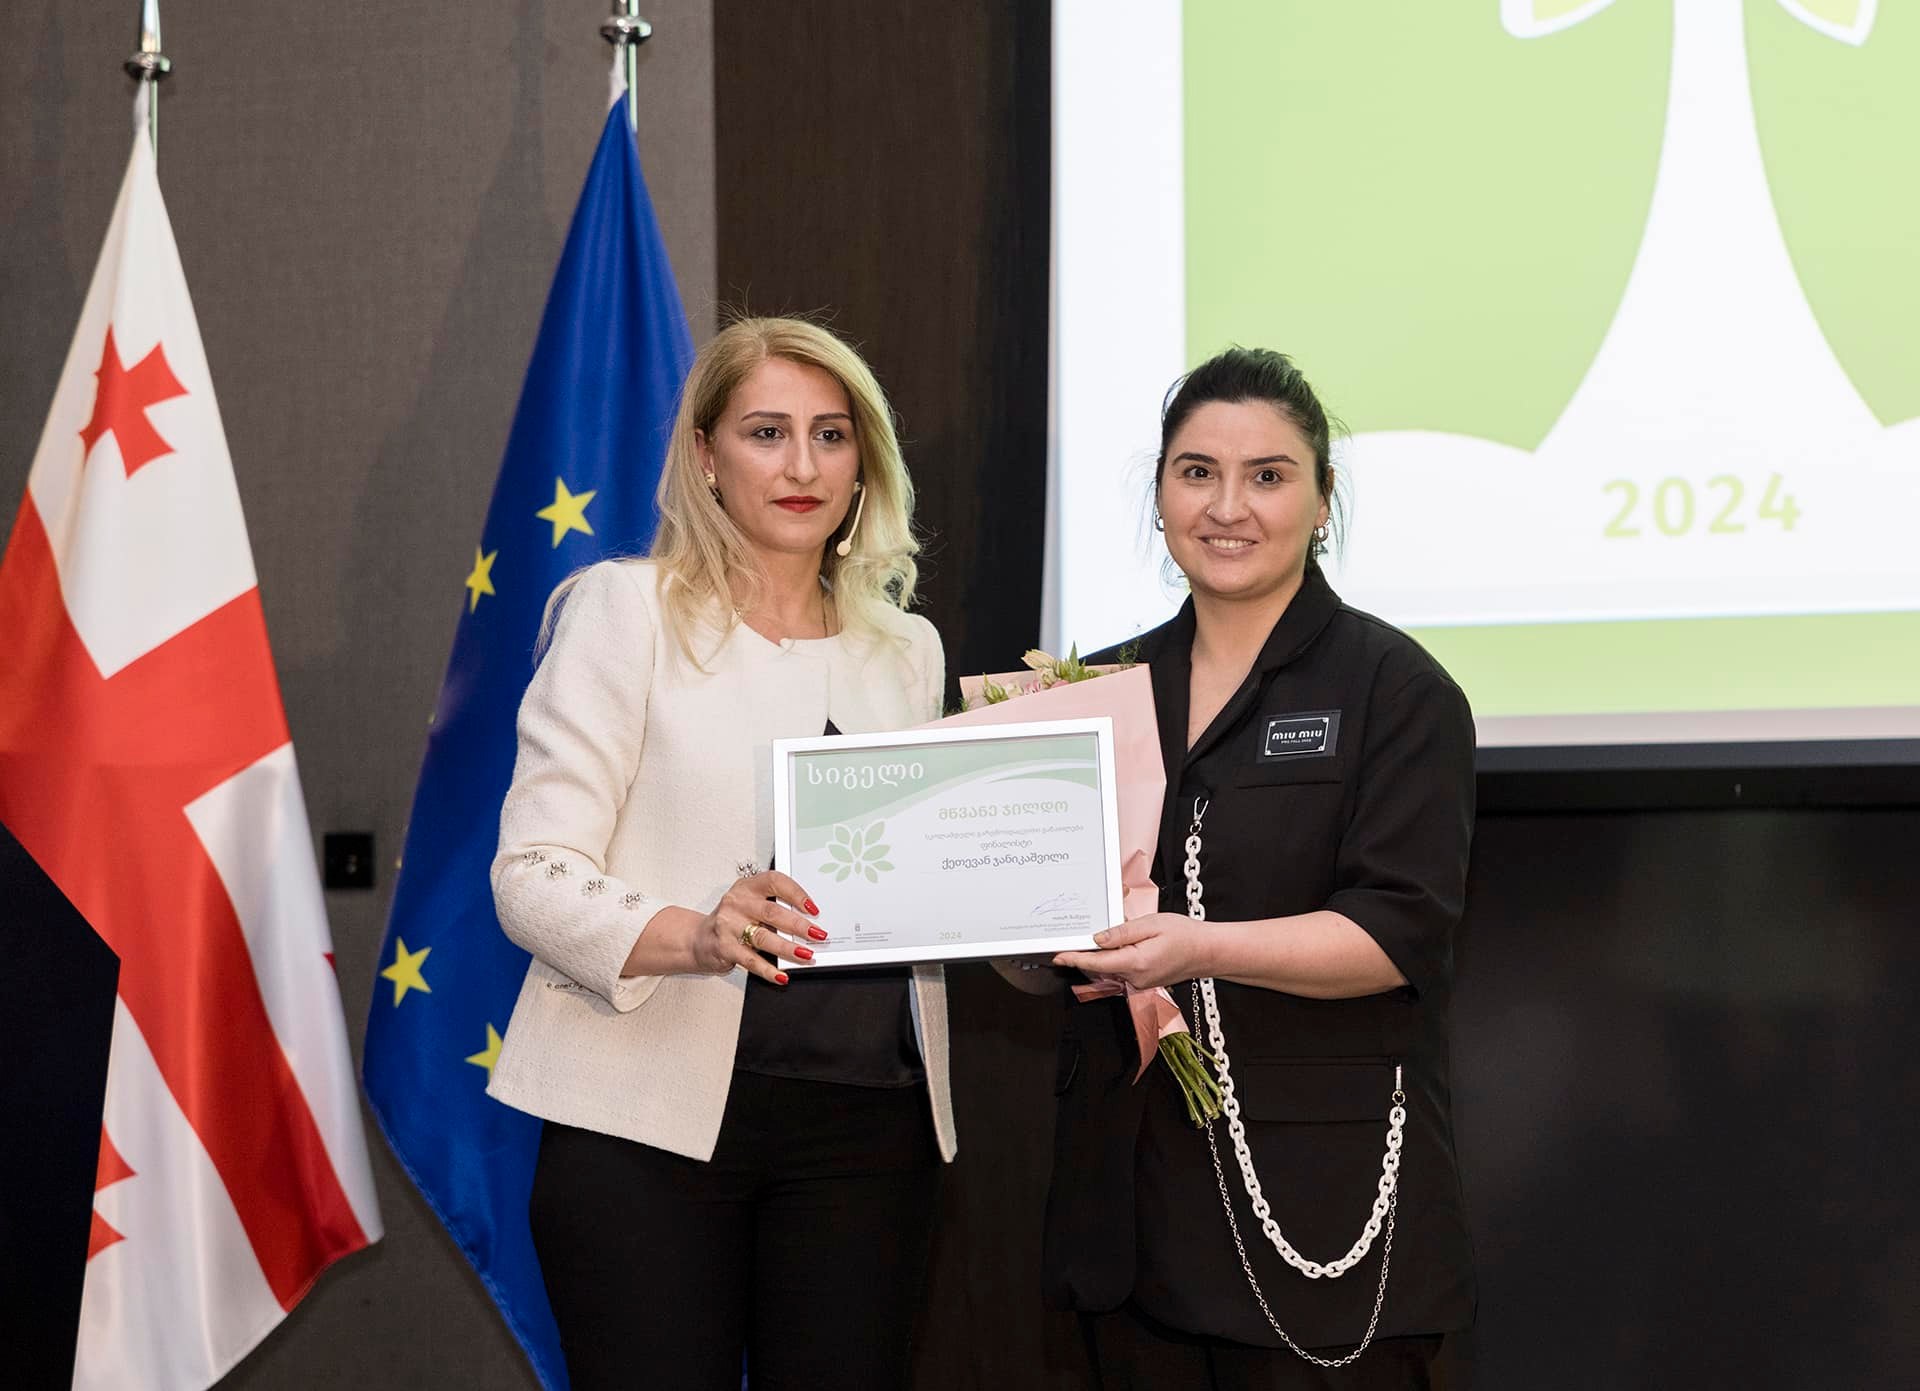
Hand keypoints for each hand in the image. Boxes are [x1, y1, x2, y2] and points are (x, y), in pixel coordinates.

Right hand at [690, 871, 826, 984]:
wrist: (697, 939)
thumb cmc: (732, 921)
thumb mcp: (750, 905)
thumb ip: (774, 908)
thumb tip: (808, 924)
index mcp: (747, 887)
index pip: (774, 882)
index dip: (796, 893)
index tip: (813, 908)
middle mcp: (737, 903)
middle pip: (772, 912)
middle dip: (799, 925)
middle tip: (818, 935)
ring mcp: (729, 925)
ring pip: (764, 937)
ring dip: (788, 948)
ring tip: (806, 955)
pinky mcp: (724, 948)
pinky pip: (751, 961)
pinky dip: (768, 970)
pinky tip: (781, 976)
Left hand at [1052, 913, 1215, 989]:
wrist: (1208, 952)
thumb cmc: (1184, 935)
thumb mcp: (1151, 924)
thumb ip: (1122, 933)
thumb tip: (1097, 938)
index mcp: (1136, 963)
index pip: (1096, 962)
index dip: (1074, 958)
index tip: (1057, 955)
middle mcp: (1135, 978)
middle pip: (1099, 967)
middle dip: (1086, 953)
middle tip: (1074, 937)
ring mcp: (1139, 983)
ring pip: (1109, 969)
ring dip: (1100, 956)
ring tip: (1099, 938)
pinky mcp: (1143, 982)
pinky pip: (1121, 970)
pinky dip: (1114, 959)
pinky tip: (1117, 945)